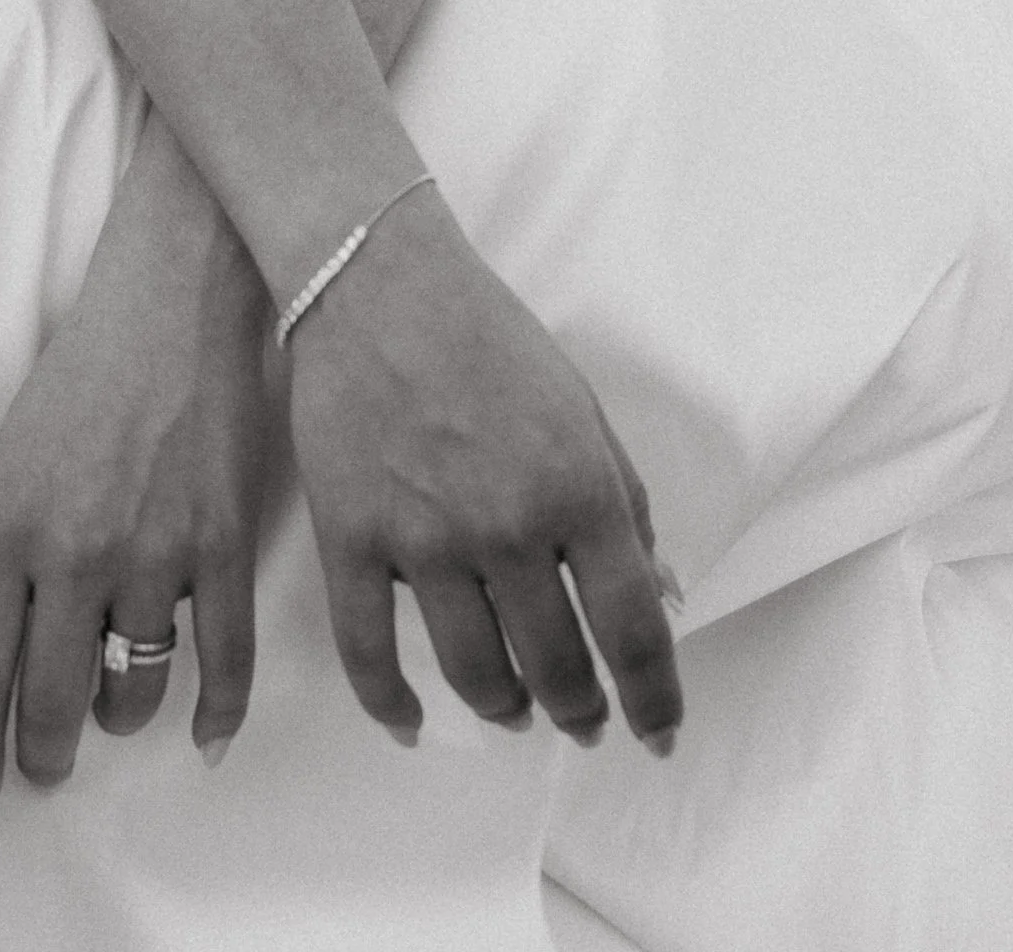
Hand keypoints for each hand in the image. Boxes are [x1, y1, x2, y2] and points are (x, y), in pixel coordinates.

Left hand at [0, 132, 275, 820]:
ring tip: (111, 716)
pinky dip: (215, 714)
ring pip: (135, 692)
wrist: (172, 302)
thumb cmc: (83, 373)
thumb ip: (1, 558)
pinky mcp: (220, 545)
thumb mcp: (9, 459)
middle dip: (44, 753)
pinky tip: (205, 738)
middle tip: (43, 768)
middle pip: (52, 701)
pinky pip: (223, 663)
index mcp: (6, 528)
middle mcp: (74, 553)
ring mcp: (154, 554)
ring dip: (120, 719)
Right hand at [286, 181, 683, 754]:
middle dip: (581, 709)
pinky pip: (368, 652)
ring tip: (517, 711)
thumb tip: (660, 592)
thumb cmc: (487, 335)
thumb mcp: (583, 408)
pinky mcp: (351, 538)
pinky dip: (391, 705)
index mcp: (578, 490)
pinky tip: (412, 722)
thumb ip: (626, 504)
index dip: (655, 699)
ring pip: (475, 674)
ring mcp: (424, 539)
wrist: (378, 279)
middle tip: (584, 720)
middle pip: (558, 666)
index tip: (658, 733)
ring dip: (506, 708)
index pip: (634, 630)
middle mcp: (507, 526)